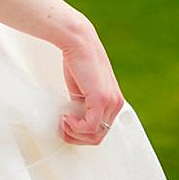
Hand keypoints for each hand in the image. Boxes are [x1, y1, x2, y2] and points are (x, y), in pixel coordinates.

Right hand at [57, 23, 124, 145]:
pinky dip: (76, 127)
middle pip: (99, 136)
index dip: (82, 134)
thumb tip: (75, 118)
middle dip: (77, 138)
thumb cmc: (77, 60)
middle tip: (62, 129)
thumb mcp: (82, 88)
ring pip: (95, 134)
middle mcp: (116, 104)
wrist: (78, 41)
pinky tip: (66, 118)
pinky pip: (90, 126)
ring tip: (63, 122)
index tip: (67, 128)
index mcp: (114, 101)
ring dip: (75, 133)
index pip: (102, 129)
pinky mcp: (101, 100)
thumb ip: (84, 104)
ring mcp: (110, 102)